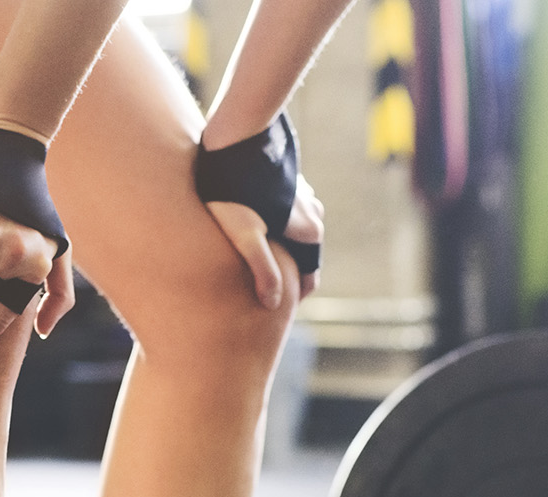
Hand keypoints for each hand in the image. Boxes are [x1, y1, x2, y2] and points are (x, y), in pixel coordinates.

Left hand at [206, 174, 323, 309]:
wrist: (236, 136)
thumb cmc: (235, 188)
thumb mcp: (246, 235)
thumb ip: (262, 269)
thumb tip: (274, 304)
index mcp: (309, 230)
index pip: (310, 274)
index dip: (294, 294)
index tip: (274, 309)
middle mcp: (313, 211)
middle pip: (303, 252)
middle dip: (287, 270)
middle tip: (260, 288)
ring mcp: (302, 193)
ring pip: (295, 230)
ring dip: (281, 245)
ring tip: (254, 259)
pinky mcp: (288, 180)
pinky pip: (286, 211)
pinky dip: (275, 224)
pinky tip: (251, 226)